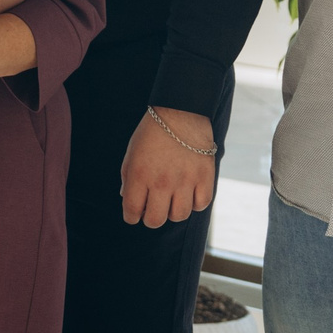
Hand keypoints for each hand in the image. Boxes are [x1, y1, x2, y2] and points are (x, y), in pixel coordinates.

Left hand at [121, 107, 217, 226]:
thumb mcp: (132, 152)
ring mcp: (185, 181)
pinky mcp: (205, 178)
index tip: (133, 214)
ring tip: (170, 201)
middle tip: (152, 210)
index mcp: (140, 175)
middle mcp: (162, 182)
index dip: (131, 217)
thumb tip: (127, 198)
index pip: (132, 211)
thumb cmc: (152, 133)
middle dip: (150, 219)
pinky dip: (194, 204)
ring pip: (179, 216)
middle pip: (156, 220)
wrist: (180, 112)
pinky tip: (188, 194)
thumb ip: (128, 177)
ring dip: (172, 212)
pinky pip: (201, 205)